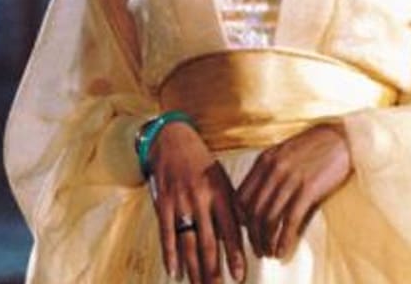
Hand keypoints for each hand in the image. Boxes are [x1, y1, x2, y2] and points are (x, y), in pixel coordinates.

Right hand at [148, 122, 245, 283]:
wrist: (172, 140)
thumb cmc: (203, 163)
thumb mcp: (223, 179)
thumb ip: (234, 204)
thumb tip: (247, 229)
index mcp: (220, 193)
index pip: (230, 230)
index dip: (234, 255)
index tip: (238, 275)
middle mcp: (201, 199)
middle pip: (208, 242)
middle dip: (213, 269)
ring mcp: (180, 203)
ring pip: (187, 243)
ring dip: (193, 268)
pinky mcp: (162, 204)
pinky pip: (166, 235)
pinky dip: (170, 255)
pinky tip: (175, 272)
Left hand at [236, 123, 352, 259]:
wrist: (344, 138)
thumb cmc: (316, 146)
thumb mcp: (285, 152)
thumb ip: (269, 171)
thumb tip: (259, 199)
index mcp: (265, 160)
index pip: (241, 197)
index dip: (241, 219)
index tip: (248, 230)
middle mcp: (273, 170)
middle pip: (252, 211)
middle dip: (252, 236)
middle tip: (258, 249)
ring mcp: (290, 179)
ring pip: (268, 219)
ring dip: (266, 241)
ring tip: (270, 253)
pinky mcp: (308, 189)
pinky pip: (289, 221)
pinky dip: (283, 240)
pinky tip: (282, 251)